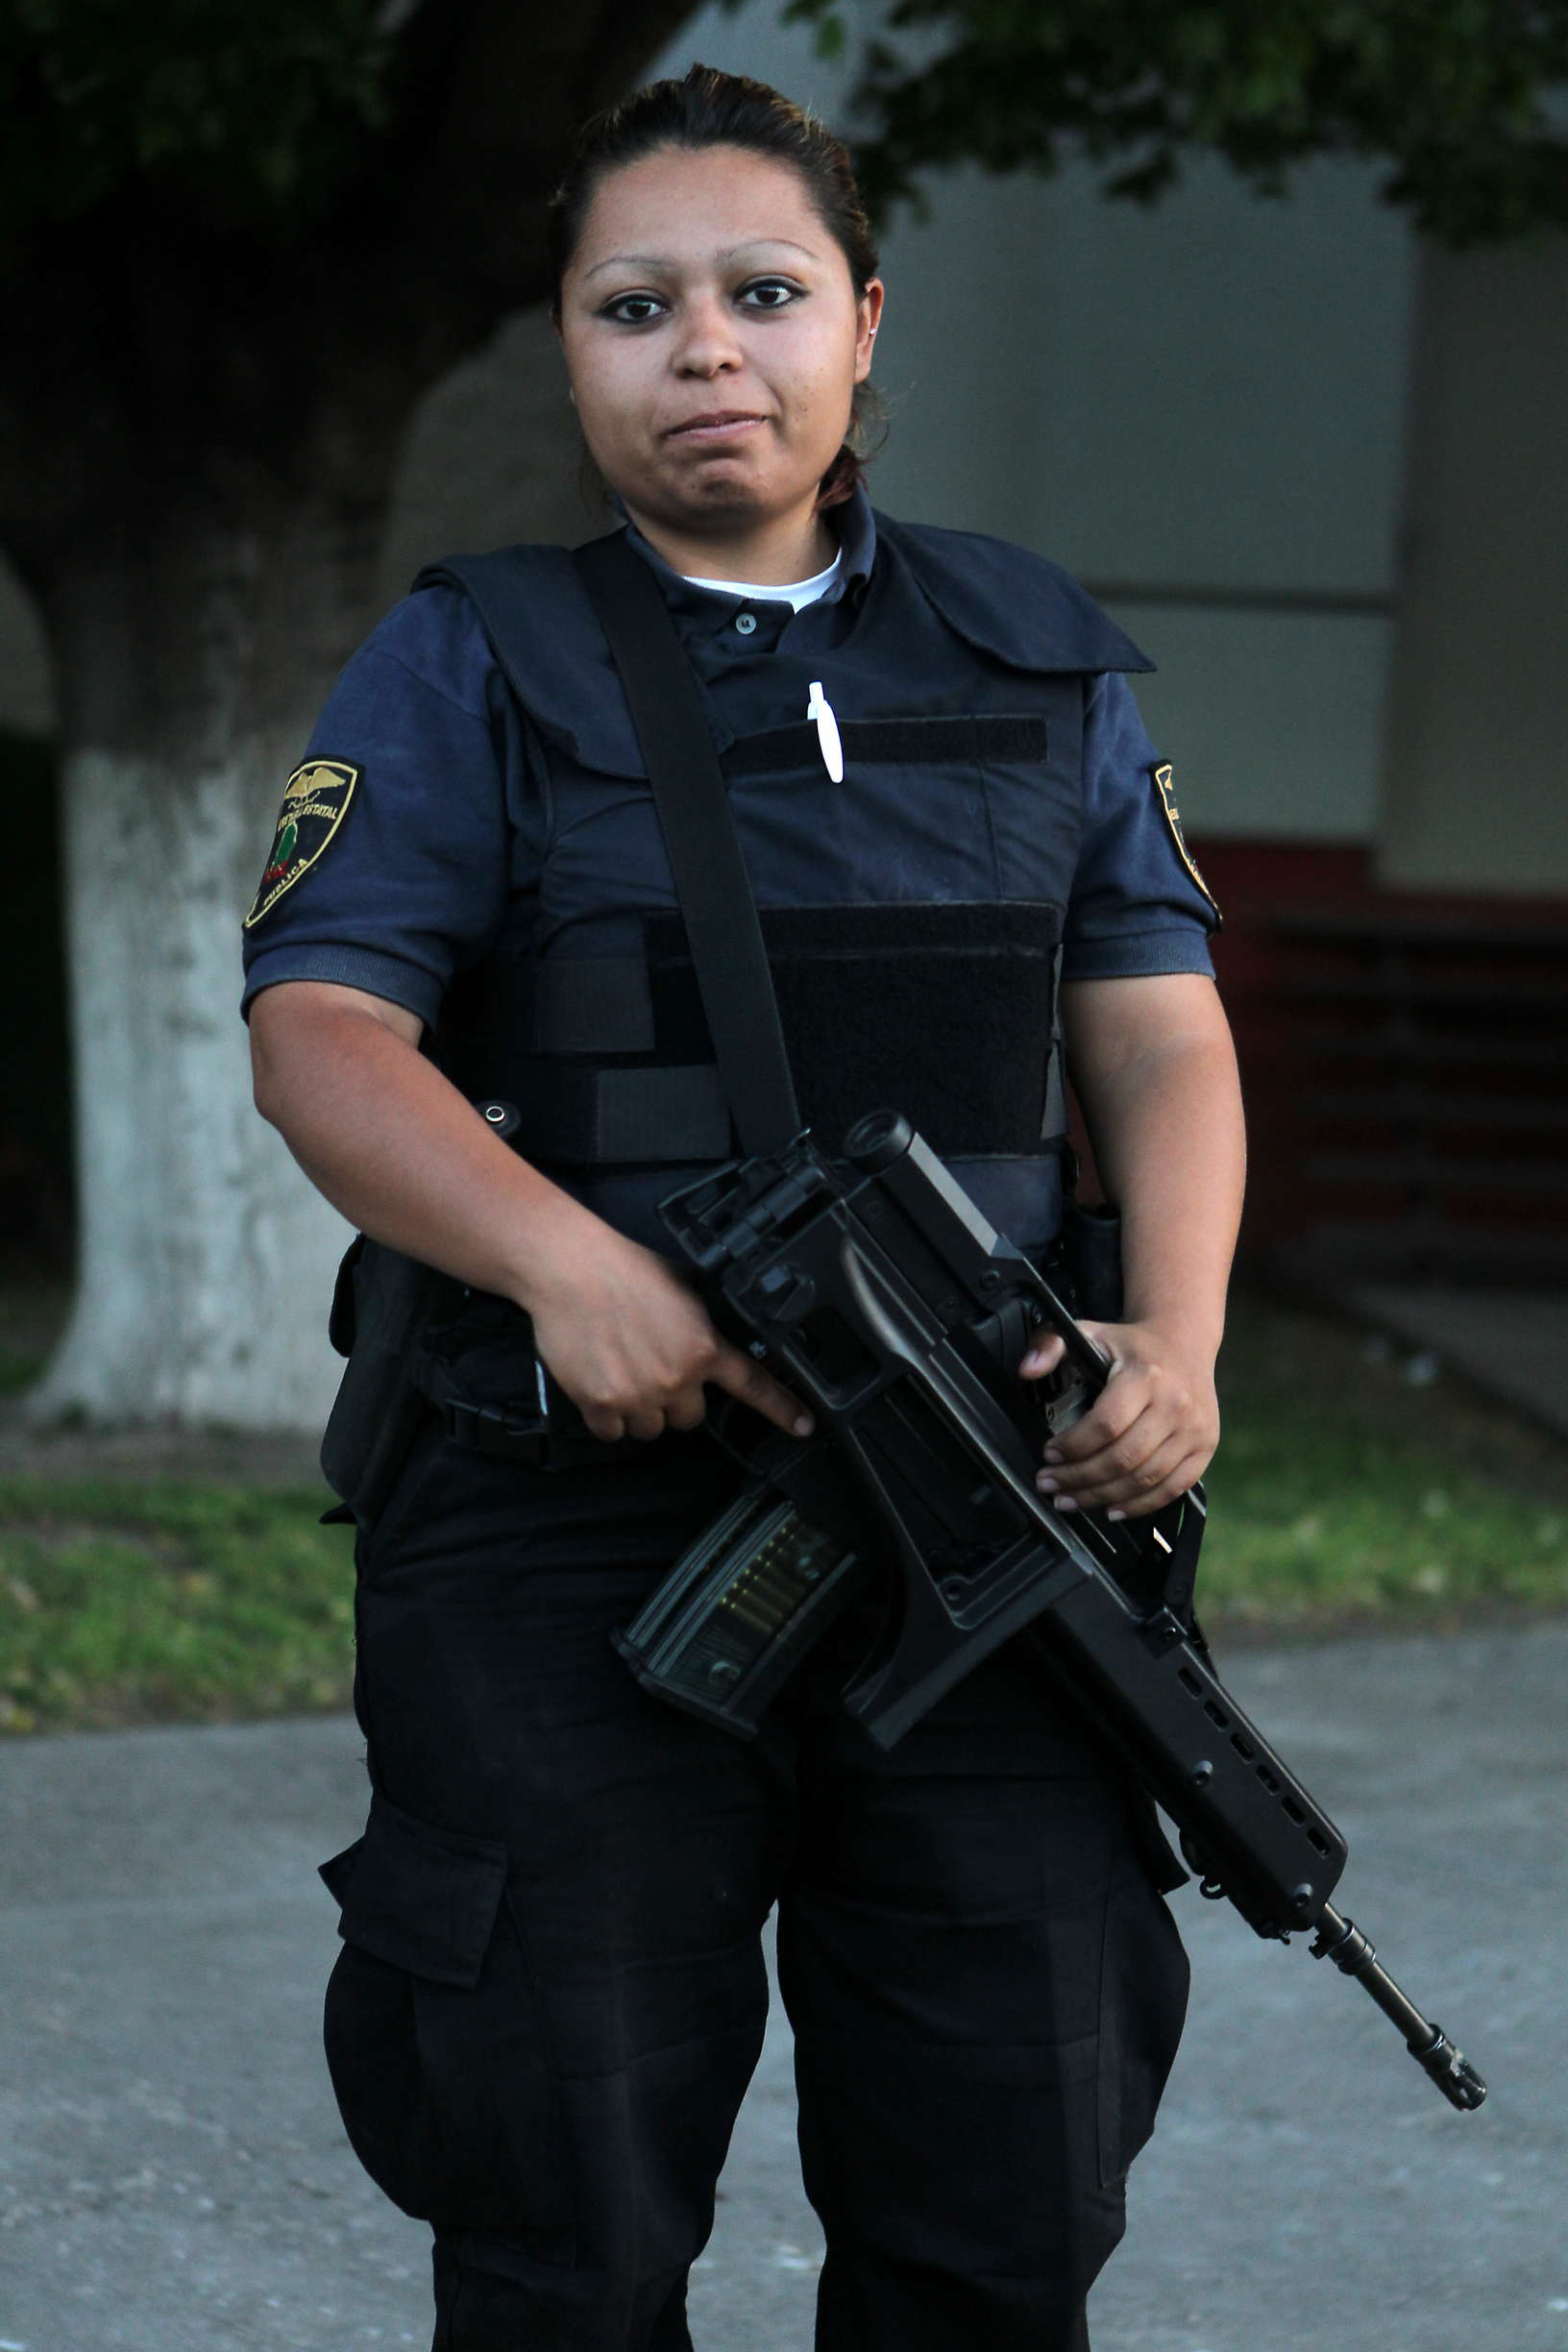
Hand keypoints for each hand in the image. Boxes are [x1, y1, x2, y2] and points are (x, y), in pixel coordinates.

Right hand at [524, 1222, 815, 1445]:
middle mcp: (676, 1377)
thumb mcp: (685, 1288)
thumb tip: (716, 1336)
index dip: (783, 1409)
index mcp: (703, 1346)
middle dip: (674, 1399)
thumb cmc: (623, 1270)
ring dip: (640, 1410)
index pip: (753, 1385)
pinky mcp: (601, 1405)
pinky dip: (606, 1417)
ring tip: (622, 1371)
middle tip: (652, 1369)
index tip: (804, 1427)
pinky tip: (599, 1383)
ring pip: (650, 1429)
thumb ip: (705, 1322)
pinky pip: (612, 1433)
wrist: (571, 1269)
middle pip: (689, 1417)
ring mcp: (639, 1395)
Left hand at [1017, 1318, 1218, 1519]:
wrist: (1184, 1342)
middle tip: (1050, 1484)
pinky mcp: (1205, 1447)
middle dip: (1079, 1478)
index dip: (1073, 1445)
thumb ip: (1050, 1344)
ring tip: (1071, 1500)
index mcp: (1146, 1375)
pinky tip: (1111, 1509)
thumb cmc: (1131, 1345)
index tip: (1048, 1453)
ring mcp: (1195, 1429)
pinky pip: (1172, 1488)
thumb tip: (1027, 1370)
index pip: (1106, 1424)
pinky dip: (1140, 1505)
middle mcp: (1176, 1404)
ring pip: (1145, 1479)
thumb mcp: (1090, 1332)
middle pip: (1123, 1458)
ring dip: (1102, 1496)